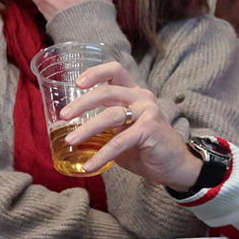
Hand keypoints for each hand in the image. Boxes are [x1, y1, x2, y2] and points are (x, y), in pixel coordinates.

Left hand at [59, 62, 204, 185]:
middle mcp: (141, 97)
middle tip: (64, 115)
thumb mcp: (122, 133)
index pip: (115, 71)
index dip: (95, 73)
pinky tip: (91, 165)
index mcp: (134, 94)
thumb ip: (105, 128)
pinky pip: (119, 141)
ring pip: (110, 115)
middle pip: (107, 91)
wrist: (175, 166)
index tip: (77, 83)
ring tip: (71, 140)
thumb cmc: (147, 149)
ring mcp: (147, 111)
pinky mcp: (150, 129)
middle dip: (82, 103)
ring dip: (87, 128)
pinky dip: (102, 154)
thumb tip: (74, 132)